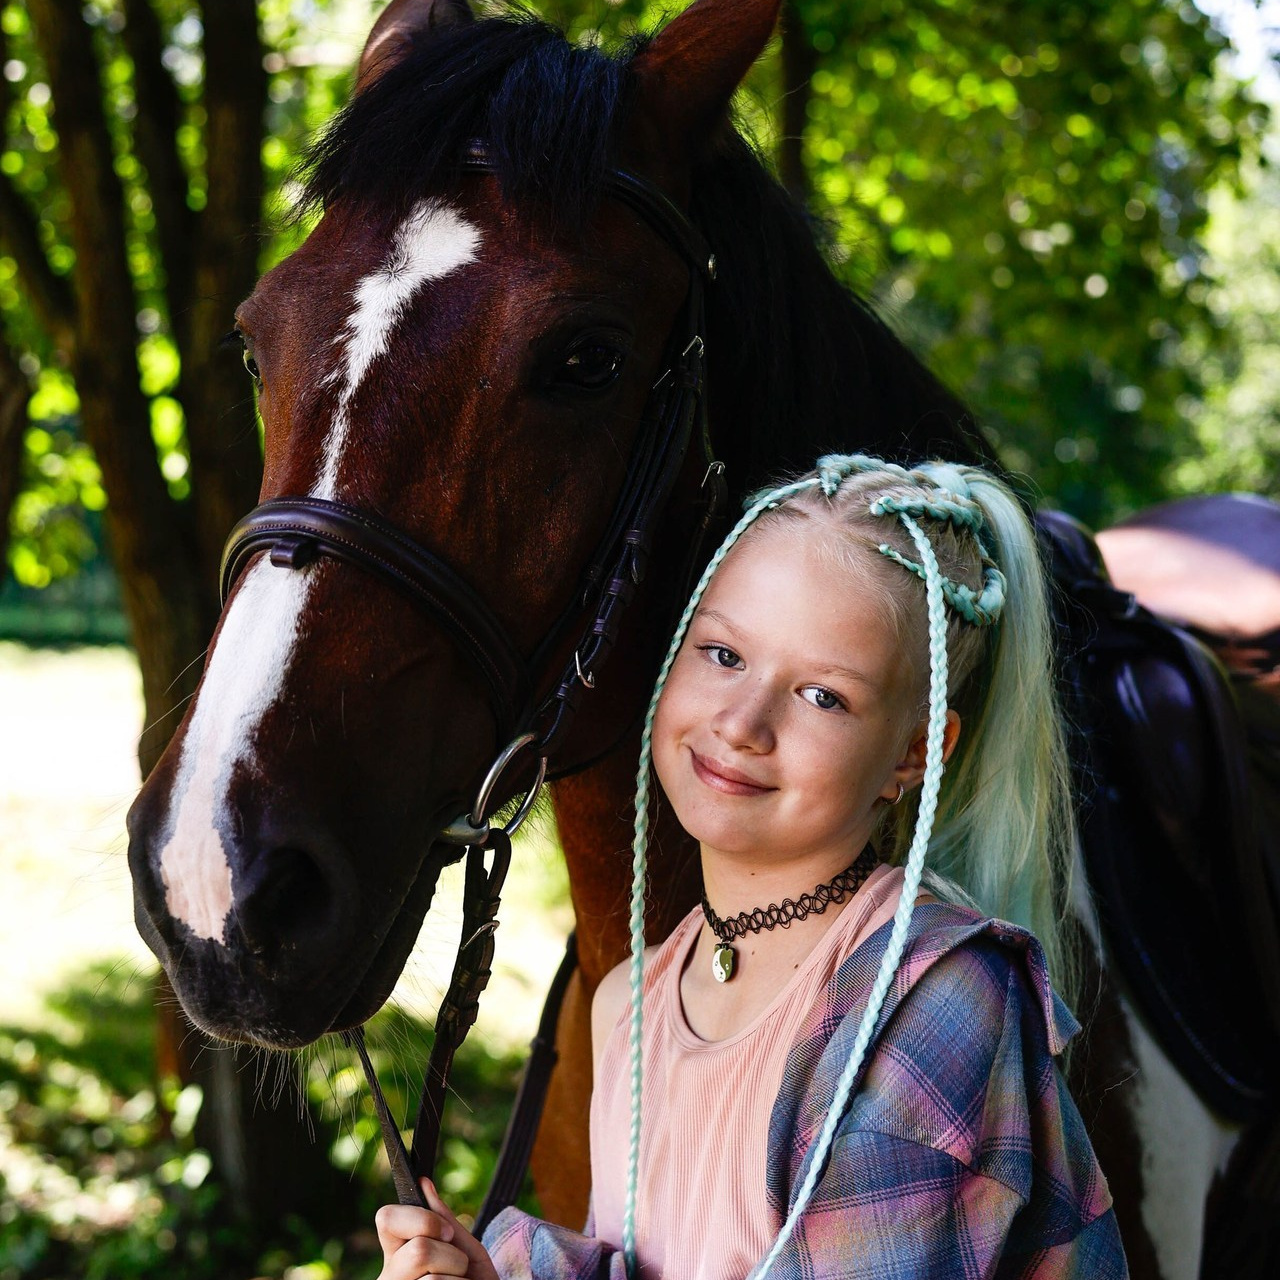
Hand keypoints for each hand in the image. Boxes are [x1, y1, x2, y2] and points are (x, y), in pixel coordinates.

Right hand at [375, 1179, 499, 1279]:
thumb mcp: (463, 1247)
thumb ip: (443, 1219)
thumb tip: (423, 1182)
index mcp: (397, 1252)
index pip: (386, 1218)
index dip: (421, 1219)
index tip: (447, 1232)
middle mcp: (389, 1276)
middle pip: (417, 1249)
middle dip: (450, 1255)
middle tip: (458, 1268)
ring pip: (432, 1278)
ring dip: (457, 1278)